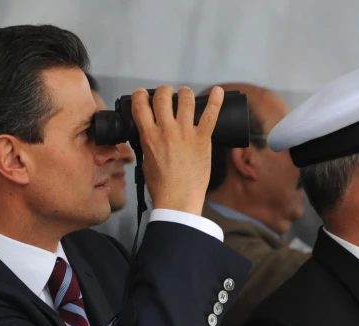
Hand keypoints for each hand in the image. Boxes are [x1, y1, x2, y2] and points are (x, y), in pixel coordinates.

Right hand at [131, 85, 223, 214]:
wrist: (177, 200)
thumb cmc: (162, 187)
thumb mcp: (146, 162)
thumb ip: (147, 145)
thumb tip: (149, 136)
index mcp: (149, 136)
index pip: (140, 104)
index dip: (140, 95)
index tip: (143, 95)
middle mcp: (166, 130)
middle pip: (163, 96)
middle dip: (164, 91)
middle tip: (168, 96)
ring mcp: (185, 134)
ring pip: (186, 99)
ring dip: (185, 93)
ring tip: (186, 96)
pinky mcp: (202, 140)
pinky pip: (211, 115)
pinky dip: (216, 101)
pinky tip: (219, 91)